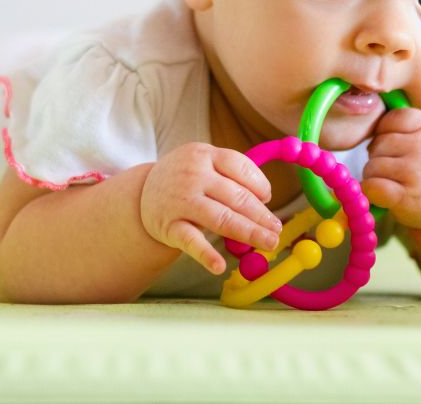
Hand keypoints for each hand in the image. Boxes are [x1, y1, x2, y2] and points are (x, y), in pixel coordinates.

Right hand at [141, 143, 283, 274]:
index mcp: (205, 154)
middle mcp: (193, 175)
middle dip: (261, 215)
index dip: (259, 184)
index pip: (239, 166)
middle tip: (277, 230)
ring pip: (221, 218)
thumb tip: (265, 200)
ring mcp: (180, 201)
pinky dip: (206, 254)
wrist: (143, 193)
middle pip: (236, 196)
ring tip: (268, 243)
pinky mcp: (169, 226)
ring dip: (249, 232)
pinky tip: (219, 266)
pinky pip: (191, 241)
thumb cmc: (184, 178)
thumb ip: (231, 176)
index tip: (267, 200)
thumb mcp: (203, 163)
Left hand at [360, 108, 420, 229]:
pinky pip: (372, 186)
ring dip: (375, 175)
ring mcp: (416, 172)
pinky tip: (382, 192)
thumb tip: (368, 122)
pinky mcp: (406, 197)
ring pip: (372, 165)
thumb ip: (408, 125)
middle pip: (379, 143)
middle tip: (393, 167)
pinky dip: (371, 190)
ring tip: (392, 180)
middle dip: (379, 155)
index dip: (386, 132)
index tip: (395, 145)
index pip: (392, 118)